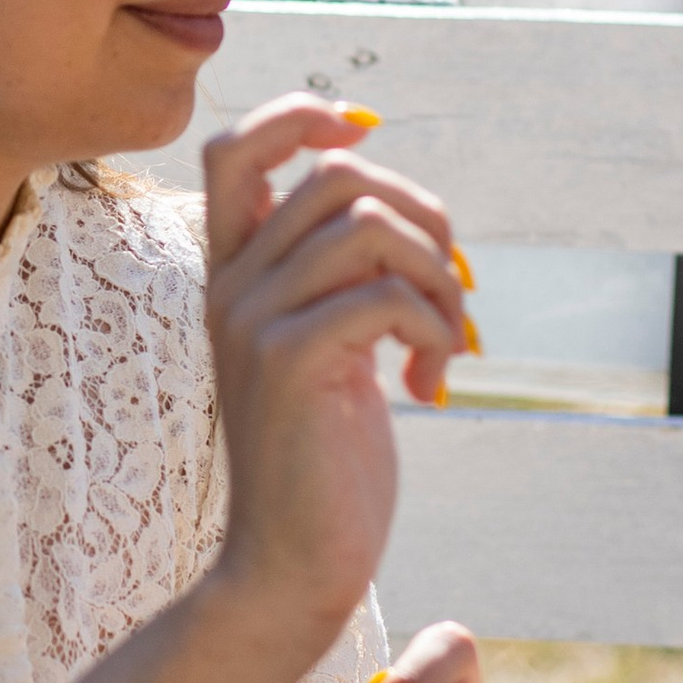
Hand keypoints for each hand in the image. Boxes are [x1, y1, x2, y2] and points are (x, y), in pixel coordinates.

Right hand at [202, 95, 471, 665]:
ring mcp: (254, 321)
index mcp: (233, 277)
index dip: (305, 117)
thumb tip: (410, 214)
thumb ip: (342, 281)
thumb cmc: (326, 465)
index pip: (238, 149)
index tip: (367, 135)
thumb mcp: (330, 351)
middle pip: (339, 175)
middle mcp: (231, 287)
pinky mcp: (290, 360)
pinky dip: (435, 331)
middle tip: (451, 292)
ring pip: (371, 226)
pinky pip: (387, 295)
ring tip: (448, 343)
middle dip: (424, 217)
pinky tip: (431, 386)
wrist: (293, 565)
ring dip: (438, 279)